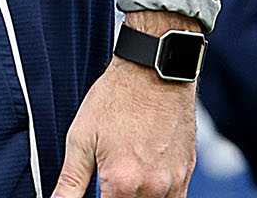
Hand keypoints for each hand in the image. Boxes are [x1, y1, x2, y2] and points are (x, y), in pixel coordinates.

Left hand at [52, 22, 197, 197]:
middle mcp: (152, 188)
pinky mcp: (187, 173)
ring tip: (124, 176)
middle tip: (106, 181)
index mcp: (122, 183)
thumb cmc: (116, 99)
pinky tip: (143, 181)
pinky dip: (158, 197)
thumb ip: (70, 181)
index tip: (95, 191)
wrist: (153, 72)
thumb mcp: (81, 138)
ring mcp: (174, 182)